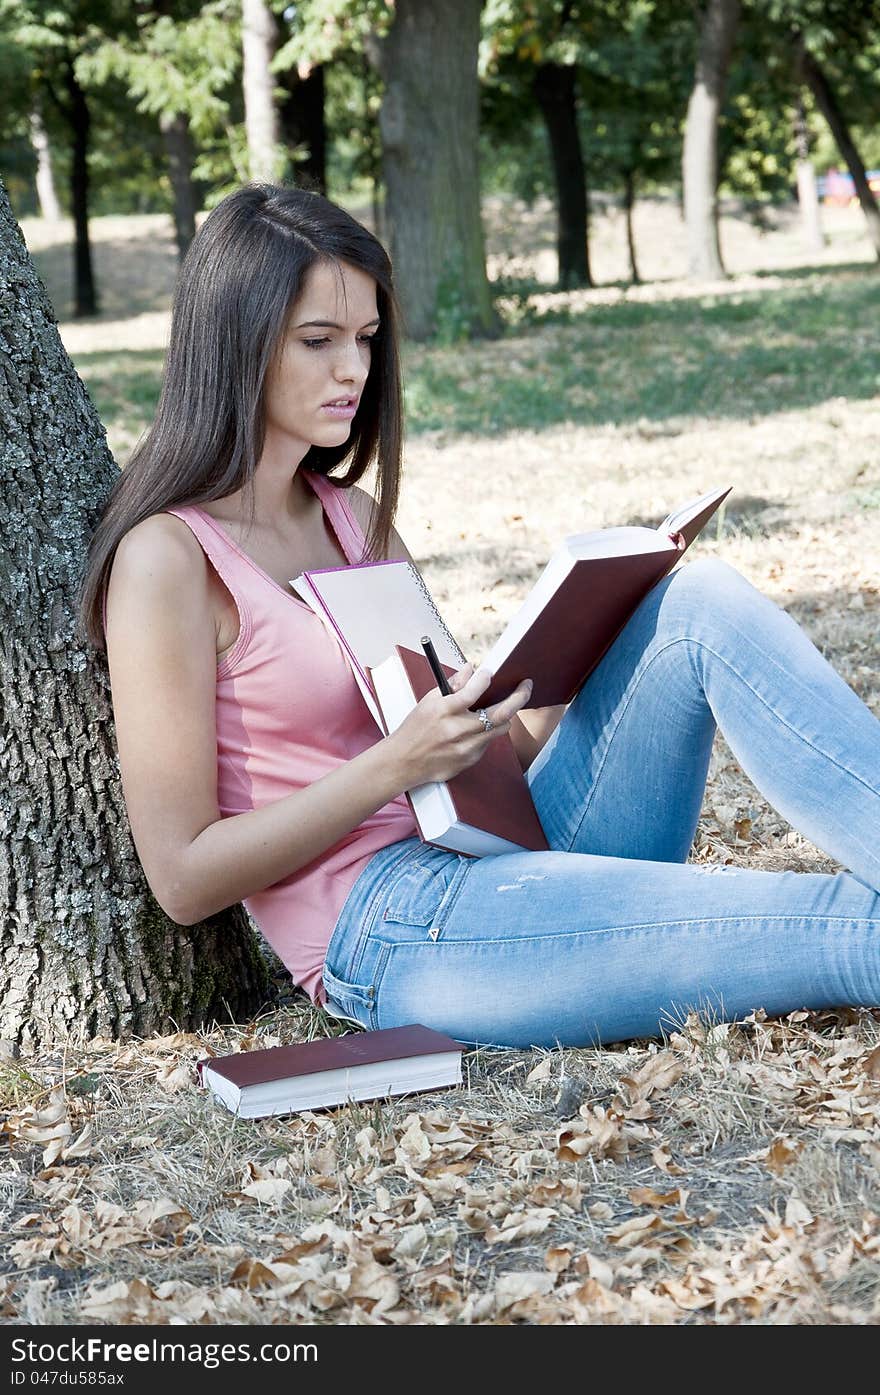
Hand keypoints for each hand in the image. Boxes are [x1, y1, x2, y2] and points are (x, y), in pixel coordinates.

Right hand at [386, 663, 533, 787]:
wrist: (403, 762)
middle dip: (519, 697)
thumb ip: (453, 685)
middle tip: (526, 686)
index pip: (473, 691)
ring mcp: (465, 748)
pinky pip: (488, 742)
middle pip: (501, 714)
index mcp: (444, 711)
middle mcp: (457, 730)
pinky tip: (475, 729)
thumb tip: (471, 669)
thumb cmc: (415, 729)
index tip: (491, 673)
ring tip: (500, 706)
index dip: (485, 678)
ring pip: (500, 728)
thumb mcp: (429, 701)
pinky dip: (487, 732)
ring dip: (503, 716)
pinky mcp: (469, 760)